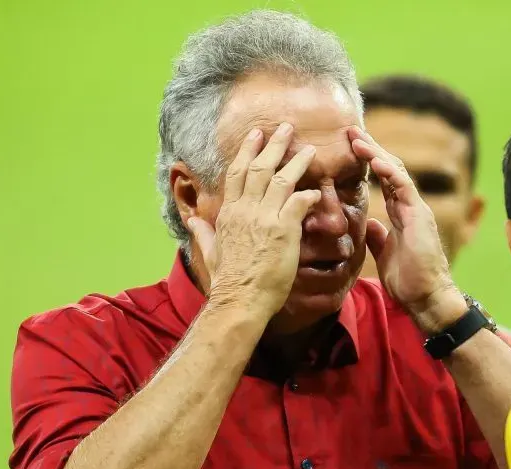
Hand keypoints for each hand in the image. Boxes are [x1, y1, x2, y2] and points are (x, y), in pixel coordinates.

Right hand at [188, 123, 320, 315]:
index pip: (237, 173)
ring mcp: (265, 218)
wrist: (240, 300)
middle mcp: (246, 210)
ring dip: (296, 162)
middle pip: (260, 168)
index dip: (248, 152)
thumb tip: (192, 218)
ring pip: (282, 180)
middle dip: (273, 144)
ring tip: (309, 149)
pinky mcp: (284, 231)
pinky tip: (318, 191)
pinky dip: (310, 194)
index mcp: (229, 213)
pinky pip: (299, 203)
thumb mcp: (210, 251)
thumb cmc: (227, 281)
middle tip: (285, 127)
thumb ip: (202, 231)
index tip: (256, 135)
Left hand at [348, 126, 467, 333]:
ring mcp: (417, 209)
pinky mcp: (419, 216)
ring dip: (376, 153)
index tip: (350, 147)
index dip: (369, 162)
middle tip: (351, 132)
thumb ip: (377, 236)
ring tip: (357, 139)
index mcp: (402, 214)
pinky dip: (389, 170)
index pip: (385, 180)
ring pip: (396, 171)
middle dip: (371, 149)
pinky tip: (374, 159)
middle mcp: (411, 206)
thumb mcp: (385, 254)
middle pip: (391, 169)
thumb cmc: (409, 280)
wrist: (427, 297)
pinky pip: (403, 186)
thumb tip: (367, 224)